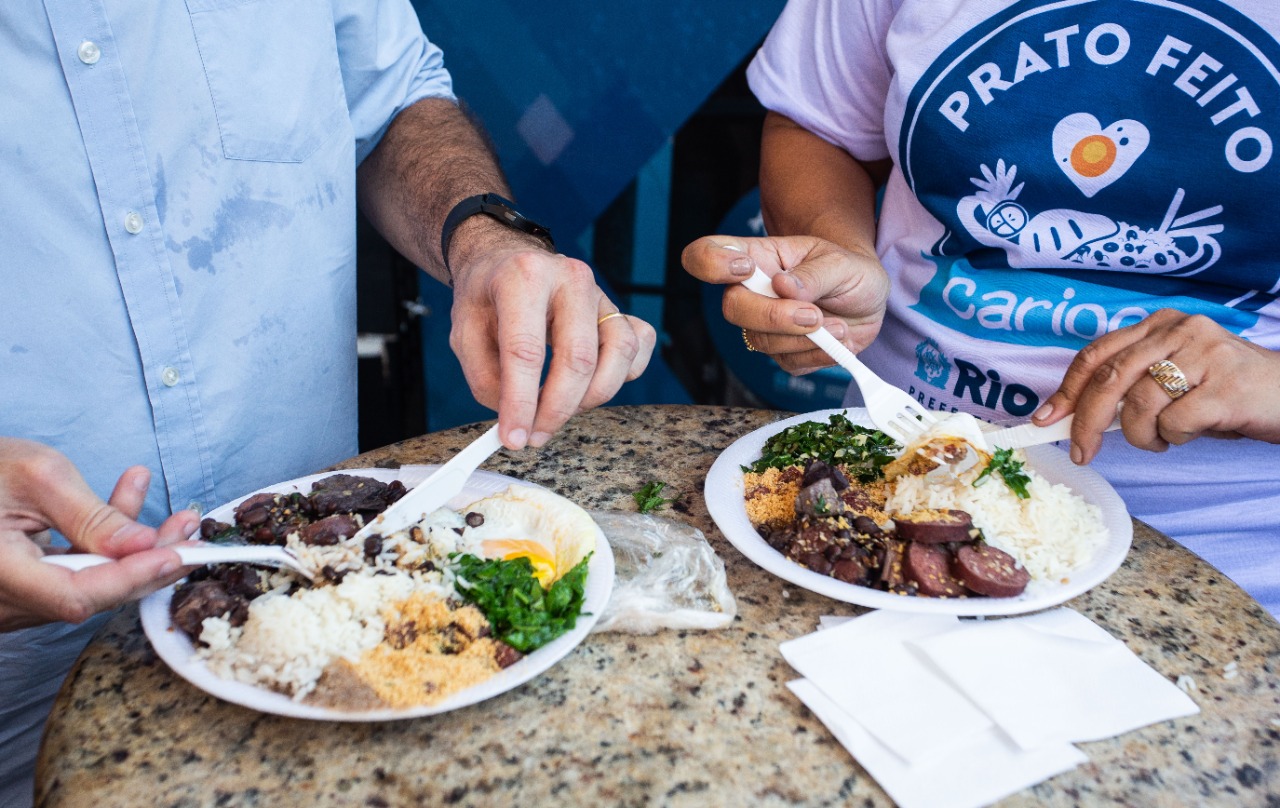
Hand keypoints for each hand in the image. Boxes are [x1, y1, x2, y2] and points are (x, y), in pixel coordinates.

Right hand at [0, 439, 197, 631]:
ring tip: (175, 514)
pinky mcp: (24, 590)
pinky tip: (130, 503)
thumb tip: (145, 546)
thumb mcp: (39, 477)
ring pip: (88, 584)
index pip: (75, 595)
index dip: (130, 578)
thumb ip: (92, 516)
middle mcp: (3, 599)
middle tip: (190, 531)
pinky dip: (106, 546)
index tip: (175, 554)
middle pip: (90, 595)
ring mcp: (13, 601)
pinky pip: (74, 575)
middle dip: (148, 562)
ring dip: (133, 549)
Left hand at [448, 247, 655, 448]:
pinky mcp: (618, 309)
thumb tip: (515, 418)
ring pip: (619, 354)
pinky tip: (593, 383)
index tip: (514, 437)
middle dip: (557, 409)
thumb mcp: (464, 332)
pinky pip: (639, 347)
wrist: (508, 260)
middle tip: (535, 434)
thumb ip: (485, 376)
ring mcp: (601, 292)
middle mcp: (571, 278)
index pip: (526, 351)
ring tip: (560, 409)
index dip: (520, 402)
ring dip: (592, 397)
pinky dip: (623, 375)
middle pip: (578, 358)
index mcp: (524, 277)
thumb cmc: (488, 295)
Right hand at [680, 235, 889, 373]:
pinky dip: (817, 356)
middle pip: (733, 308)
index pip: (706, 256)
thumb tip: (784, 286)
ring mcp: (764, 326)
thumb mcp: (841, 263)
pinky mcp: (783, 353)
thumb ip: (814, 274)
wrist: (868, 300)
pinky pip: (788, 362)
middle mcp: (752, 293)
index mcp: (756, 258)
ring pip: (762, 340)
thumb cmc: (849, 271)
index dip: (711, 263)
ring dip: (804, 338)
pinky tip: (838, 341)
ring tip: (840, 327)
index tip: (746, 268)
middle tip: (813, 314)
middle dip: (773, 316)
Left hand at [1033, 309, 1279, 463]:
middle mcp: (1179, 330)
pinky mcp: (1225, 385)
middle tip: (1081, 452)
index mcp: (1160, 324)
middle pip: (1110, 378)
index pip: (1097, 354)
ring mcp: (1204, 354)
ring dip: (1140, 435)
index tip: (1045, 419)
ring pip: (1139, 403)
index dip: (1066, 389)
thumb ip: (1130, 386)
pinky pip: (1174, 422)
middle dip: (1086, 421)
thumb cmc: (1224, 391)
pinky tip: (1190, 433)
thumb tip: (1071, 415)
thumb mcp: (1174, 379)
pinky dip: (1172, 438)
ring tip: (1161, 439)